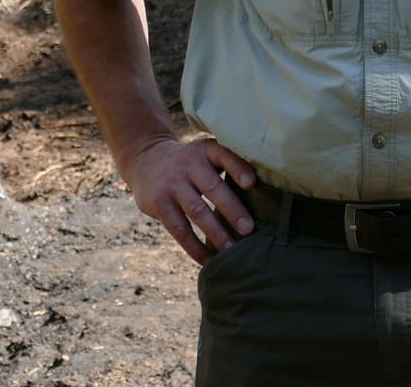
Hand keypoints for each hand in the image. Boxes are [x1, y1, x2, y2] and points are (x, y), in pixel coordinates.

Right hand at [120, 136, 258, 264]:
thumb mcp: (204, 154)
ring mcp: (172, 185)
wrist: (145, 159)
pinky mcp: (159, 204)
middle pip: (212, 188)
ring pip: (197, 211)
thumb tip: (265, 194)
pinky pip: (178, 228)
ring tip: (232, 252)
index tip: (252, 183)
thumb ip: (228, 165)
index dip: (237, 168)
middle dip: (232, 210)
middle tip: (249, 230)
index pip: (223, 155)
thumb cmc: (189, 162)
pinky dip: (193, 246)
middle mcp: (188, 165)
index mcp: (205, 151)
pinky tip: (207, 260)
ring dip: (215, 233)